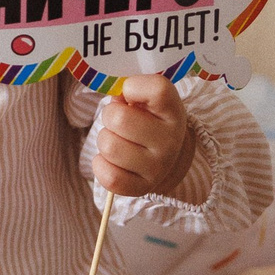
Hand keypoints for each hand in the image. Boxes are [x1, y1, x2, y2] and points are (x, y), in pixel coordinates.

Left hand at [93, 75, 195, 198]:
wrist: (167, 157)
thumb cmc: (150, 121)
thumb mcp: (149, 101)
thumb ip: (133, 91)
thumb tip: (115, 96)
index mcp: (174, 112)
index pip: (157, 89)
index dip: (133, 87)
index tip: (130, 94)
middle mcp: (170, 141)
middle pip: (118, 119)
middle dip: (109, 116)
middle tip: (118, 121)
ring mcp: (158, 168)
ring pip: (109, 147)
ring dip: (105, 140)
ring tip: (116, 140)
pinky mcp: (142, 188)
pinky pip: (108, 176)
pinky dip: (101, 165)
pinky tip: (110, 160)